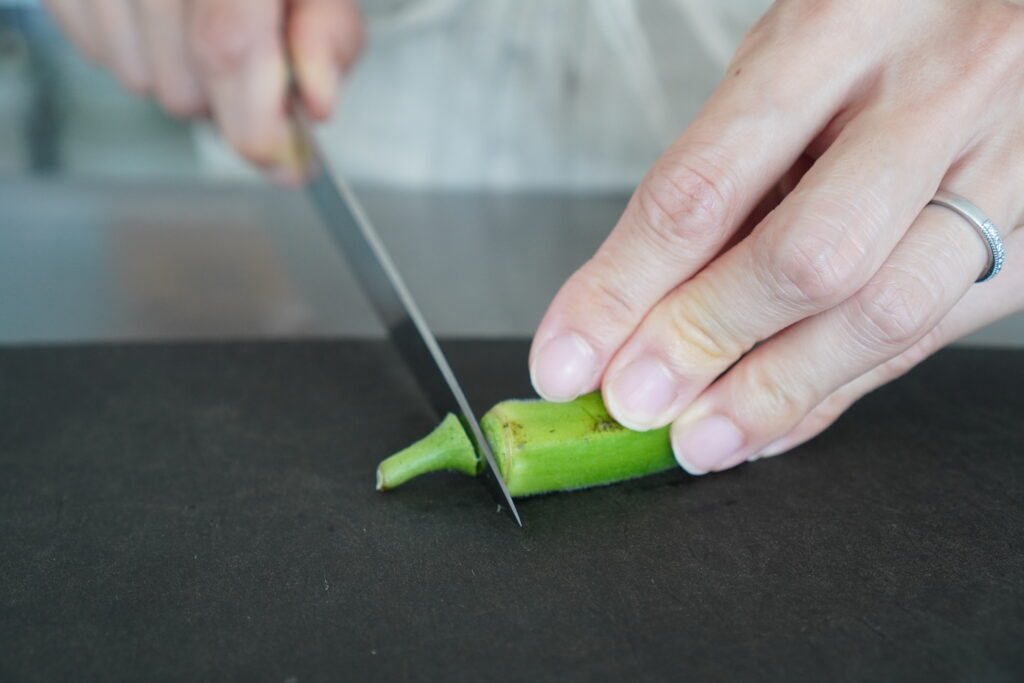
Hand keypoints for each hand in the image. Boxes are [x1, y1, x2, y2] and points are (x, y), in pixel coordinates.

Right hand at [43, 0, 362, 181]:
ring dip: (181, 76)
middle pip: (182, 85)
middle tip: (250, 69)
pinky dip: (137, 52)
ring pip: (140, 79)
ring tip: (201, 29)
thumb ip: (327, 37)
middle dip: (225, 102)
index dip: (256, 123)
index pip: (228, 48)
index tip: (281, 155)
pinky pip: (99, 54)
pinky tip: (162, 21)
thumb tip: (318, 104)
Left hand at [530, 0, 1023, 473]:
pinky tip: (775, 420)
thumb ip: (725, 172)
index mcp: (841, 26)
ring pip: (882, 314)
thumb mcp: (791, 56)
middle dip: (702, 344)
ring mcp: (1005, 163)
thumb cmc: (890, 19)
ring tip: (699, 439)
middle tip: (635, 400)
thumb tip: (633, 304)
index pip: (705, 186)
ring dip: (772, 394)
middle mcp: (936, 90)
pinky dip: (836, 390)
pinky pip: (928, 337)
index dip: (623, 288)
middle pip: (804, 260)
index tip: (569, 354)